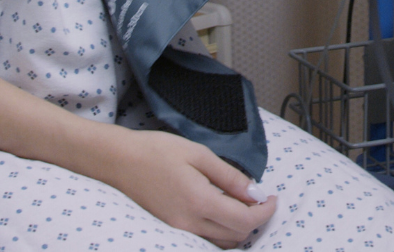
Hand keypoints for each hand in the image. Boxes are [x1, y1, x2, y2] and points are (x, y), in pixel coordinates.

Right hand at [104, 127, 276, 248]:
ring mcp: (177, 231)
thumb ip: (229, 176)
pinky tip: (222, 209)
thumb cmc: (158, 151)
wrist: (119, 162)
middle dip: (255, 221)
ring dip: (238, 228)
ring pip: (220, 243)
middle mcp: (189, 224)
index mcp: (199, 202)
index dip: (264, 213)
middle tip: (261, 199)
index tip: (274, 199)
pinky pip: (203, 240)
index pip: (244, 220)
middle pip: (235, 236)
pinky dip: (220, 230)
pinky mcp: (169, 230)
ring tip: (244, 203)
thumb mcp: (199, 154)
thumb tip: (255, 192)